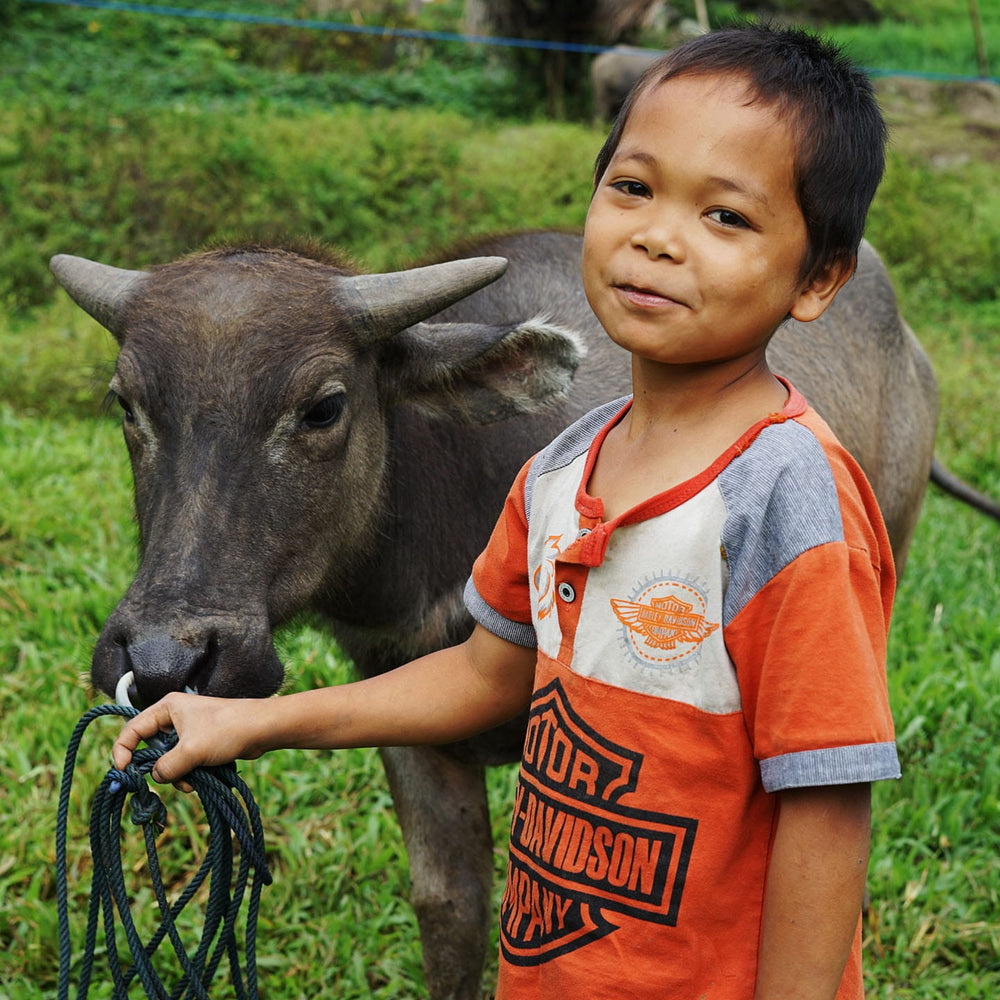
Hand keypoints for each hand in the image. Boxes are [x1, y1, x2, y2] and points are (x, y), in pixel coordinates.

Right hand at [112, 692, 266, 785]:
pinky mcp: (201, 745)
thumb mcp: (190, 750)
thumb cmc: (227, 730)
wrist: (261, 729)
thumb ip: (166, 767)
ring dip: (177, 775)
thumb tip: (156, 777)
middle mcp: (174, 718)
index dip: (123, 750)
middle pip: (150, 749)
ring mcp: (188, 732)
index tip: (124, 772)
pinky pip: (184, 764)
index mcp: (167, 708)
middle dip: (158, 768)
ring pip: (168, 761)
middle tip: (165, 779)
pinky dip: (188, 775)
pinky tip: (200, 780)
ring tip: (192, 780)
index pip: (132, 729)